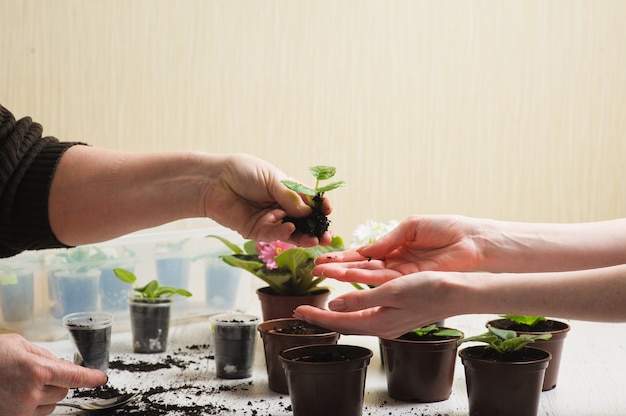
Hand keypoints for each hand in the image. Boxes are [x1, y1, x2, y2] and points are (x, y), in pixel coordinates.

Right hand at [0, 334, 106, 415]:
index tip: (101, 378)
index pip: (74, 376)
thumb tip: (62, 363)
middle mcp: (31, 393)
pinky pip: (36, 414)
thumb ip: (44, 354)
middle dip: (59, 381)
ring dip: (46, 394)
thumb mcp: (19, 345)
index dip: (91, 377)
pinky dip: (34, 405)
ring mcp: (21, 410)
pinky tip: (18, 394)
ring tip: (23, 383)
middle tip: (41, 372)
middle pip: (64, 391)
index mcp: (37, 370)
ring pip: (51, 404)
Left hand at [206, 153, 331, 246]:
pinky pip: (274, 235)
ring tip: (314, 239)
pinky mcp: (257, 231)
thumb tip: (309, 212)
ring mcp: (270, 220)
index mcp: (288, 191)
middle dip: (317, 229)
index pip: (310, 202)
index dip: (321, 207)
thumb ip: (290, 196)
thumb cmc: (242, 172)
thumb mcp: (272, 178)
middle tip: (327, 236)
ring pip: (293, 232)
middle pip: (305, 221)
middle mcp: (282, 207)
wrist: (213, 181)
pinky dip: (283, 234)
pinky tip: (289, 229)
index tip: (328, 210)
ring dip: (304, 237)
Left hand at [294, 271, 458, 338]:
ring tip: (320, 308)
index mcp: (379, 322)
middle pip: (344, 324)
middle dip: (321, 318)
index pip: (339, 320)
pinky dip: (352, 310)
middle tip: (301, 311)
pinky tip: (350, 304)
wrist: (457, 293)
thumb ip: (361, 300)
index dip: (317, 316)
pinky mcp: (397, 317)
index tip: (299, 310)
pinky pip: (366, 316)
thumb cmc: (428, 289)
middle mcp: (383, 327)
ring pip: (355, 321)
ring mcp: (391, 323)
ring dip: (335, 314)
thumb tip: (334, 304)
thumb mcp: (391, 291)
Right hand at [312, 214, 481, 284]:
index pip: (364, 253)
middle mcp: (395, 262)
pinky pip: (383, 279)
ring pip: (368, 276)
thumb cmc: (447, 229)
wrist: (472, 241)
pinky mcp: (411, 280)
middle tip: (316, 269)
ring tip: (325, 273)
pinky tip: (348, 276)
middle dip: (338, 268)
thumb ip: (387, 240)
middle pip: (361, 267)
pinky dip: (365, 278)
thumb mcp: (411, 226)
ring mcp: (402, 273)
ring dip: (345, 274)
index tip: (325, 257)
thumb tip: (365, 249)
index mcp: (395, 247)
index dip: (344, 256)